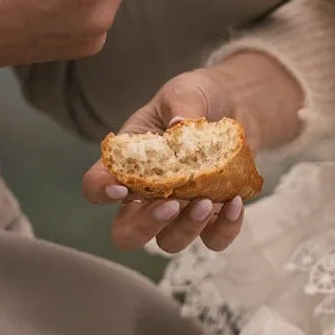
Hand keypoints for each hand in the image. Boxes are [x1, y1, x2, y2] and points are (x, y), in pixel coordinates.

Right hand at [81, 51, 304, 253]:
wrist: (237, 105)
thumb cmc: (197, 98)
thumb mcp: (184, 92)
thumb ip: (180, 107)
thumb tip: (179, 126)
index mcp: (129, 164)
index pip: (97, 186)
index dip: (101, 191)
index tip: (121, 187)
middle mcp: (148, 196)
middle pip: (127, 233)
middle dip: (144, 227)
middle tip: (170, 205)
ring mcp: (180, 212)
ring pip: (170, 242)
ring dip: (186, 228)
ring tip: (206, 201)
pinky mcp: (214, 217)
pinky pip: (215, 239)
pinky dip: (225, 229)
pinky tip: (236, 203)